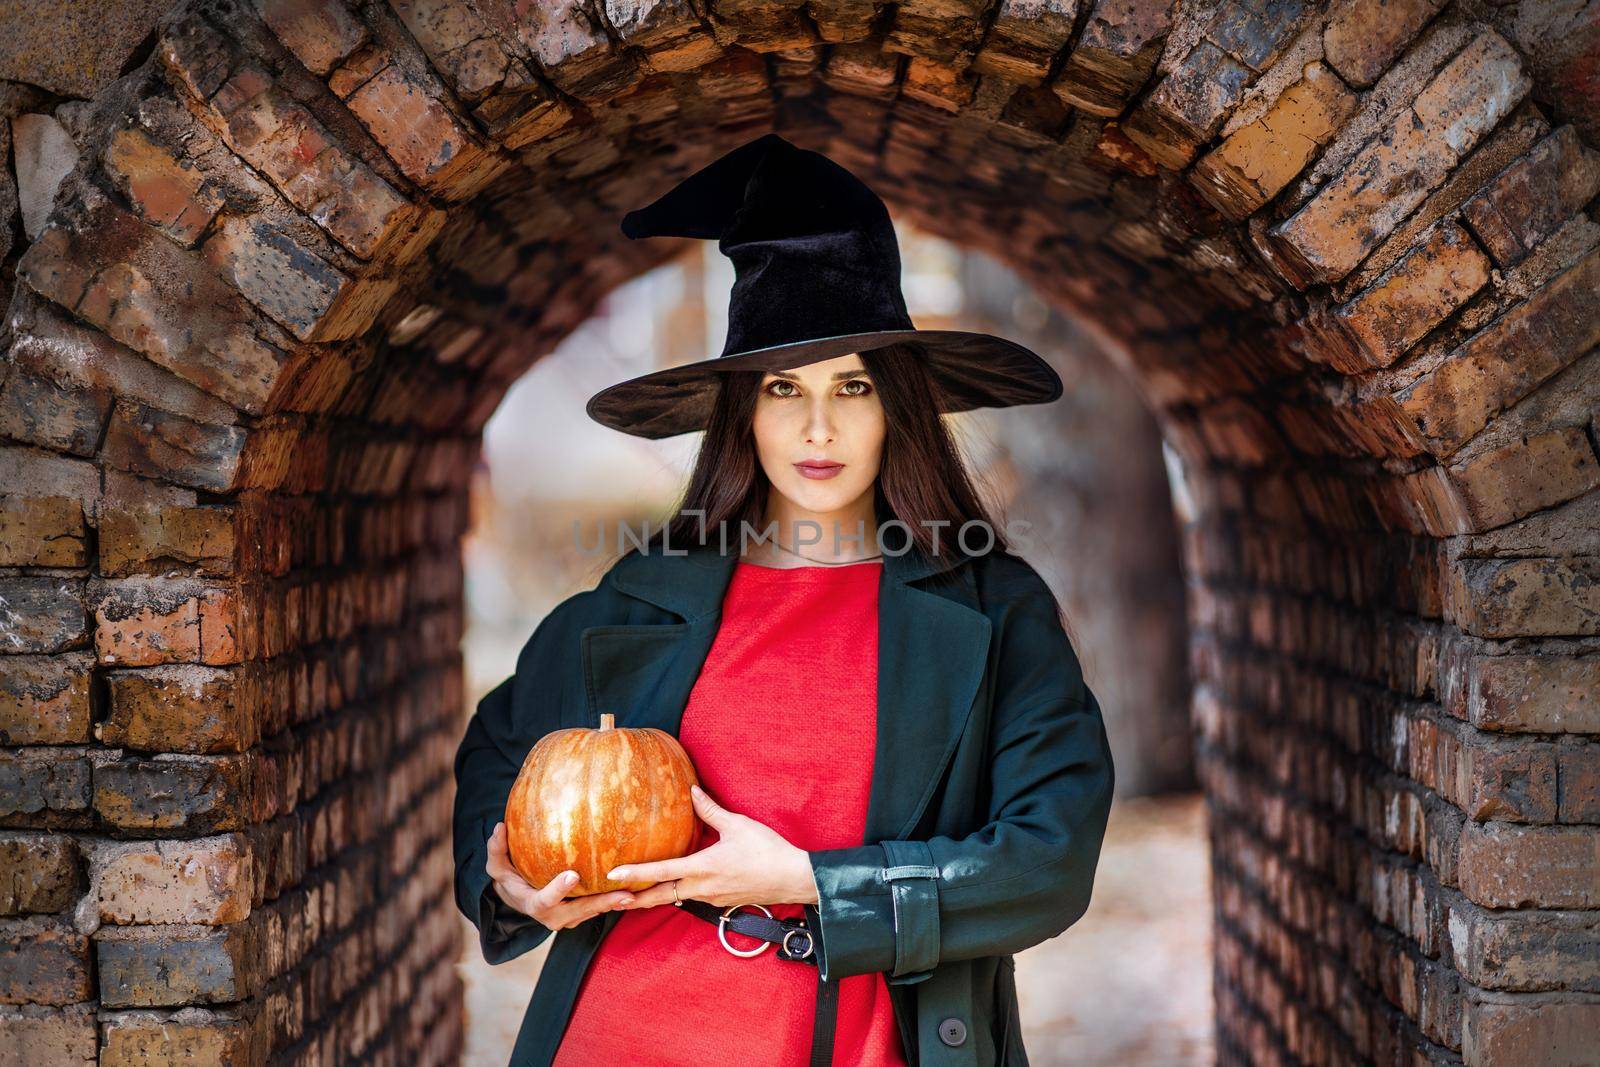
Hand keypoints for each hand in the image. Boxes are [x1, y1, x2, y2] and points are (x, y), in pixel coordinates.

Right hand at [485, 822, 635, 929]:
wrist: (518, 897)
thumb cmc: (509, 878)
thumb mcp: (497, 866)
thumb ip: (496, 849)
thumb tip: (499, 826)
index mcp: (533, 904)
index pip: (544, 900)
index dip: (558, 890)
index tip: (573, 875)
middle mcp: (552, 916)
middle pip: (579, 911)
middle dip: (601, 903)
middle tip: (623, 893)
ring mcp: (568, 918)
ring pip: (592, 913)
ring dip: (613, 904)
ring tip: (635, 893)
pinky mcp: (579, 914)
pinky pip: (598, 909)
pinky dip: (613, 901)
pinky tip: (634, 889)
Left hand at [606, 784, 820, 909]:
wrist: (793, 878)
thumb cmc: (767, 851)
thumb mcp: (737, 825)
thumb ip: (710, 809)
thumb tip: (692, 790)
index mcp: (702, 868)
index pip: (660, 872)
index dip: (634, 874)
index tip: (612, 875)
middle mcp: (702, 888)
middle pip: (661, 896)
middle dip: (635, 899)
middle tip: (611, 899)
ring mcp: (712, 898)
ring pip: (676, 898)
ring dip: (656, 897)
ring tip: (635, 894)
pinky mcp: (722, 902)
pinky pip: (694, 898)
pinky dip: (679, 893)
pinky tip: (676, 886)